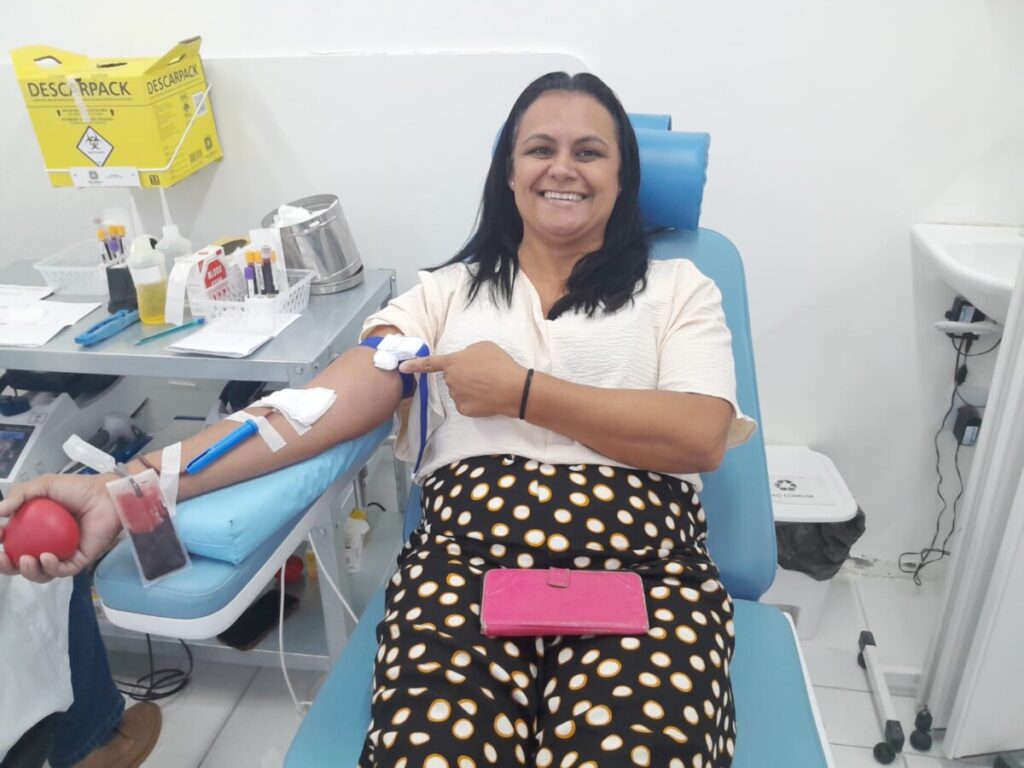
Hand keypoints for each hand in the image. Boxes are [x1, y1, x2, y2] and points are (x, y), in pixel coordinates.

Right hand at [0, 473, 121, 582]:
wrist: (107, 494)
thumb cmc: (78, 489)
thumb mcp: (45, 485)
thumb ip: (21, 494)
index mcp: (35, 529)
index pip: (12, 542)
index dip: (1, 543)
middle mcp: (46, 544)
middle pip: (21, 563)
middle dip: (7, 566)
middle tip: (2, 557)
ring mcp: (62, 554)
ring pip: (40, 572)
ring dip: (28, 571)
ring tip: (26, 559)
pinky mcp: (79, 561)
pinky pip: (62, 571)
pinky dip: (51, 567)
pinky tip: (46, 557)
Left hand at [400, 341, 527, 417]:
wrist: (514, 389)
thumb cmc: (500, 364)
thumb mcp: (483, 347)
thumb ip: (467, 352)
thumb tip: (464, 361)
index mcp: (453, 362)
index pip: (429, 363)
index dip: (414, 365)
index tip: (402, 368)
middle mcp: (451, 380)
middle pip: (452, 377)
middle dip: (463, 375)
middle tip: (483, 373)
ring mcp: (456, 396)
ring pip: (458, 391)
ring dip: (469, 388)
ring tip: (488, 384)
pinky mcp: (464, 410)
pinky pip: (465, 403)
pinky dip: (474, 401)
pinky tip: (486, 397)